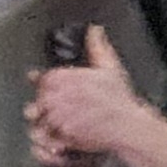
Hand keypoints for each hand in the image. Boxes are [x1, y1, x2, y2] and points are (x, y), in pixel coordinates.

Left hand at [28, 46, 151, 166]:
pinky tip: (62, 133)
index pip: (42, 78)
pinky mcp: (63, 136)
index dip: (47, 83)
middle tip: (58, 105)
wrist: (128, 126)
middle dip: (46, 102)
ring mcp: (59, 118)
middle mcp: (58, 97)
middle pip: (39, 99)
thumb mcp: (109, 66)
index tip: (50, 87)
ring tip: (60, 120)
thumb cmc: (120, 100)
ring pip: (40, 119)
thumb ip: (97, 46)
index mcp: (65, 78)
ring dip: (47, 120)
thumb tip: (94, 30)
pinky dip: (51, 136)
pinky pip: (48, 136)